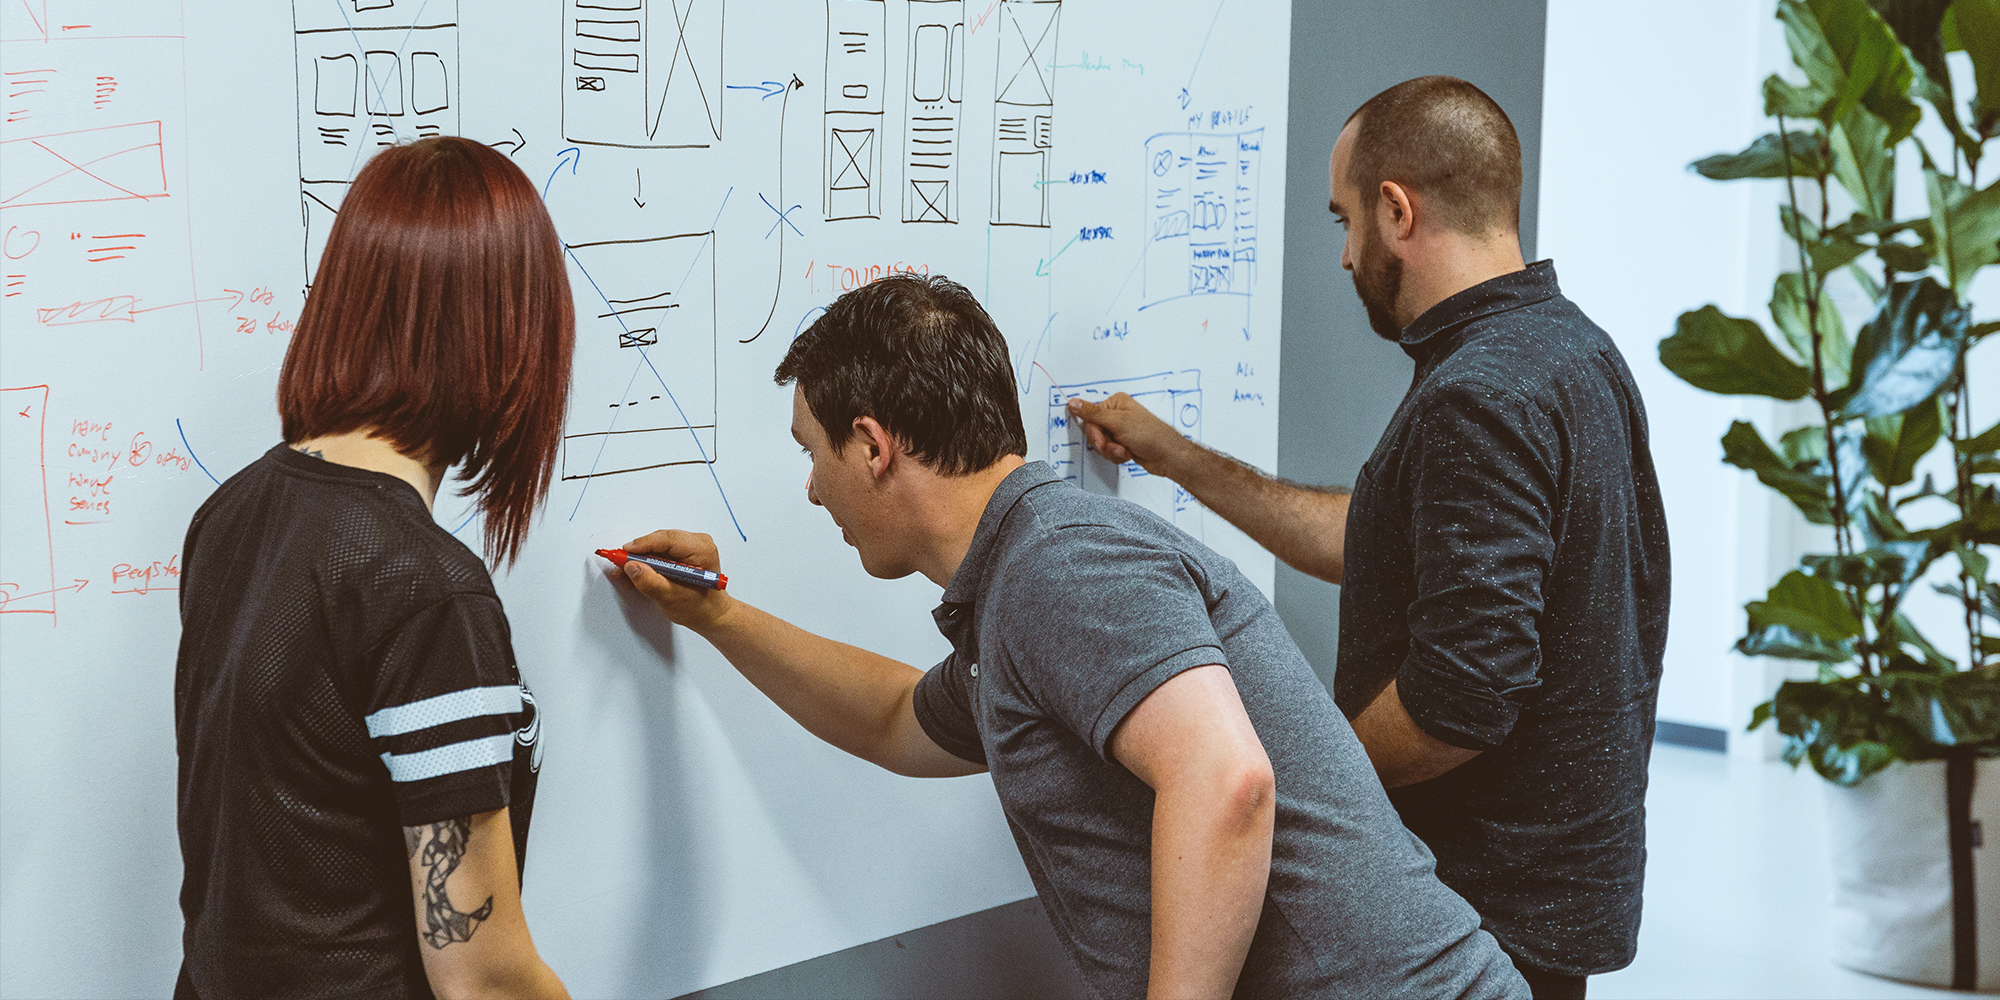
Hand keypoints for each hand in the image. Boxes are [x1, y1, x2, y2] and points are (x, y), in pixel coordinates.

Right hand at [619, 529, 734, 632]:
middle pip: (660, 541)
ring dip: (640, 560)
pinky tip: (636, 574)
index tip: (624, 553)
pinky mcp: (683, 553)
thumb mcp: (672, 598)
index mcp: (701, 550)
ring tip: (625, 574)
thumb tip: (632, 567)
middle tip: (620, 565)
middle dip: (638, 555)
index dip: (643, 544)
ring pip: (657, 547)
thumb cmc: (701, 608)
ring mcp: (691, 547)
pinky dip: (647, 564)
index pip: (667, 539)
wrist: (710, 614)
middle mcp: (698, 544)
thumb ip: (651, 583)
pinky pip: (660, 553)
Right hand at [1066, 393, 1189, 476]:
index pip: (1090, 417)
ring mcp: (1120, 429)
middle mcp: (1117, 414)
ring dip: (1112, 452)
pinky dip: (1117, 456)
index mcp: (1116, 402)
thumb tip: (1074, 403)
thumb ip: (1093, 413)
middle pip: (1095, 432)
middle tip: (1117, 447)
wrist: (1167, 456)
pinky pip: (1109, 451)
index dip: (1095, 433)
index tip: (1104, 439)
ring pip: (1101, 444)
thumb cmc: (1150, 435)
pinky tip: (1128, 454)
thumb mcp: (1118, 423)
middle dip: (1105, 444)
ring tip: (1125, 451)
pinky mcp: (1123, 442)